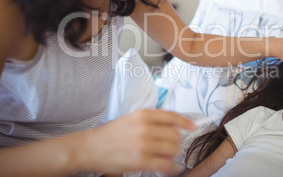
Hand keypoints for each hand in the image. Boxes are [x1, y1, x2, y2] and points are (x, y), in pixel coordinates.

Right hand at [77, 109, 194, 174]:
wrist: (90, 147)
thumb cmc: (111, 134)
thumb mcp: (131, 118)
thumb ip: (151, 119)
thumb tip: (172, 124)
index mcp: (143, 115)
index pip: (172, 116)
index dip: (185, 122)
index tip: (192, 127)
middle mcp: (145, 128)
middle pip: (175, 135)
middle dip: (175, 142)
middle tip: (168, 146)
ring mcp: (144, 145)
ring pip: (173, 149)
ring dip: (172, 154)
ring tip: (164, 156)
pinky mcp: (141, 161)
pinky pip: (166, 165)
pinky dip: (171, 167)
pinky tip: (167, 167)